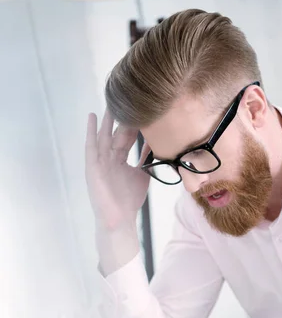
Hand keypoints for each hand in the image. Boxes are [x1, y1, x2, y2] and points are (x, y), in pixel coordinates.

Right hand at [85, 109, 149, 231]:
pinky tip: (93, 118)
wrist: (119, 219)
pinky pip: (91, 146)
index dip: (134, 124)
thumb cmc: (129, 200)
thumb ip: (146, 159)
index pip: (128, 137)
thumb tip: (155, 144)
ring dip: (107, 119)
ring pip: (104, 135)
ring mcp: (100, 161)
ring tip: (110, 102)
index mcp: (120, 160)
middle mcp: (109, 158)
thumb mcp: (142, 175)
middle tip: (126, 98)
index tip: (142, 108)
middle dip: (121, 117)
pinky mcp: (92, 166)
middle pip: (116, 133)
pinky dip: (91, 132)